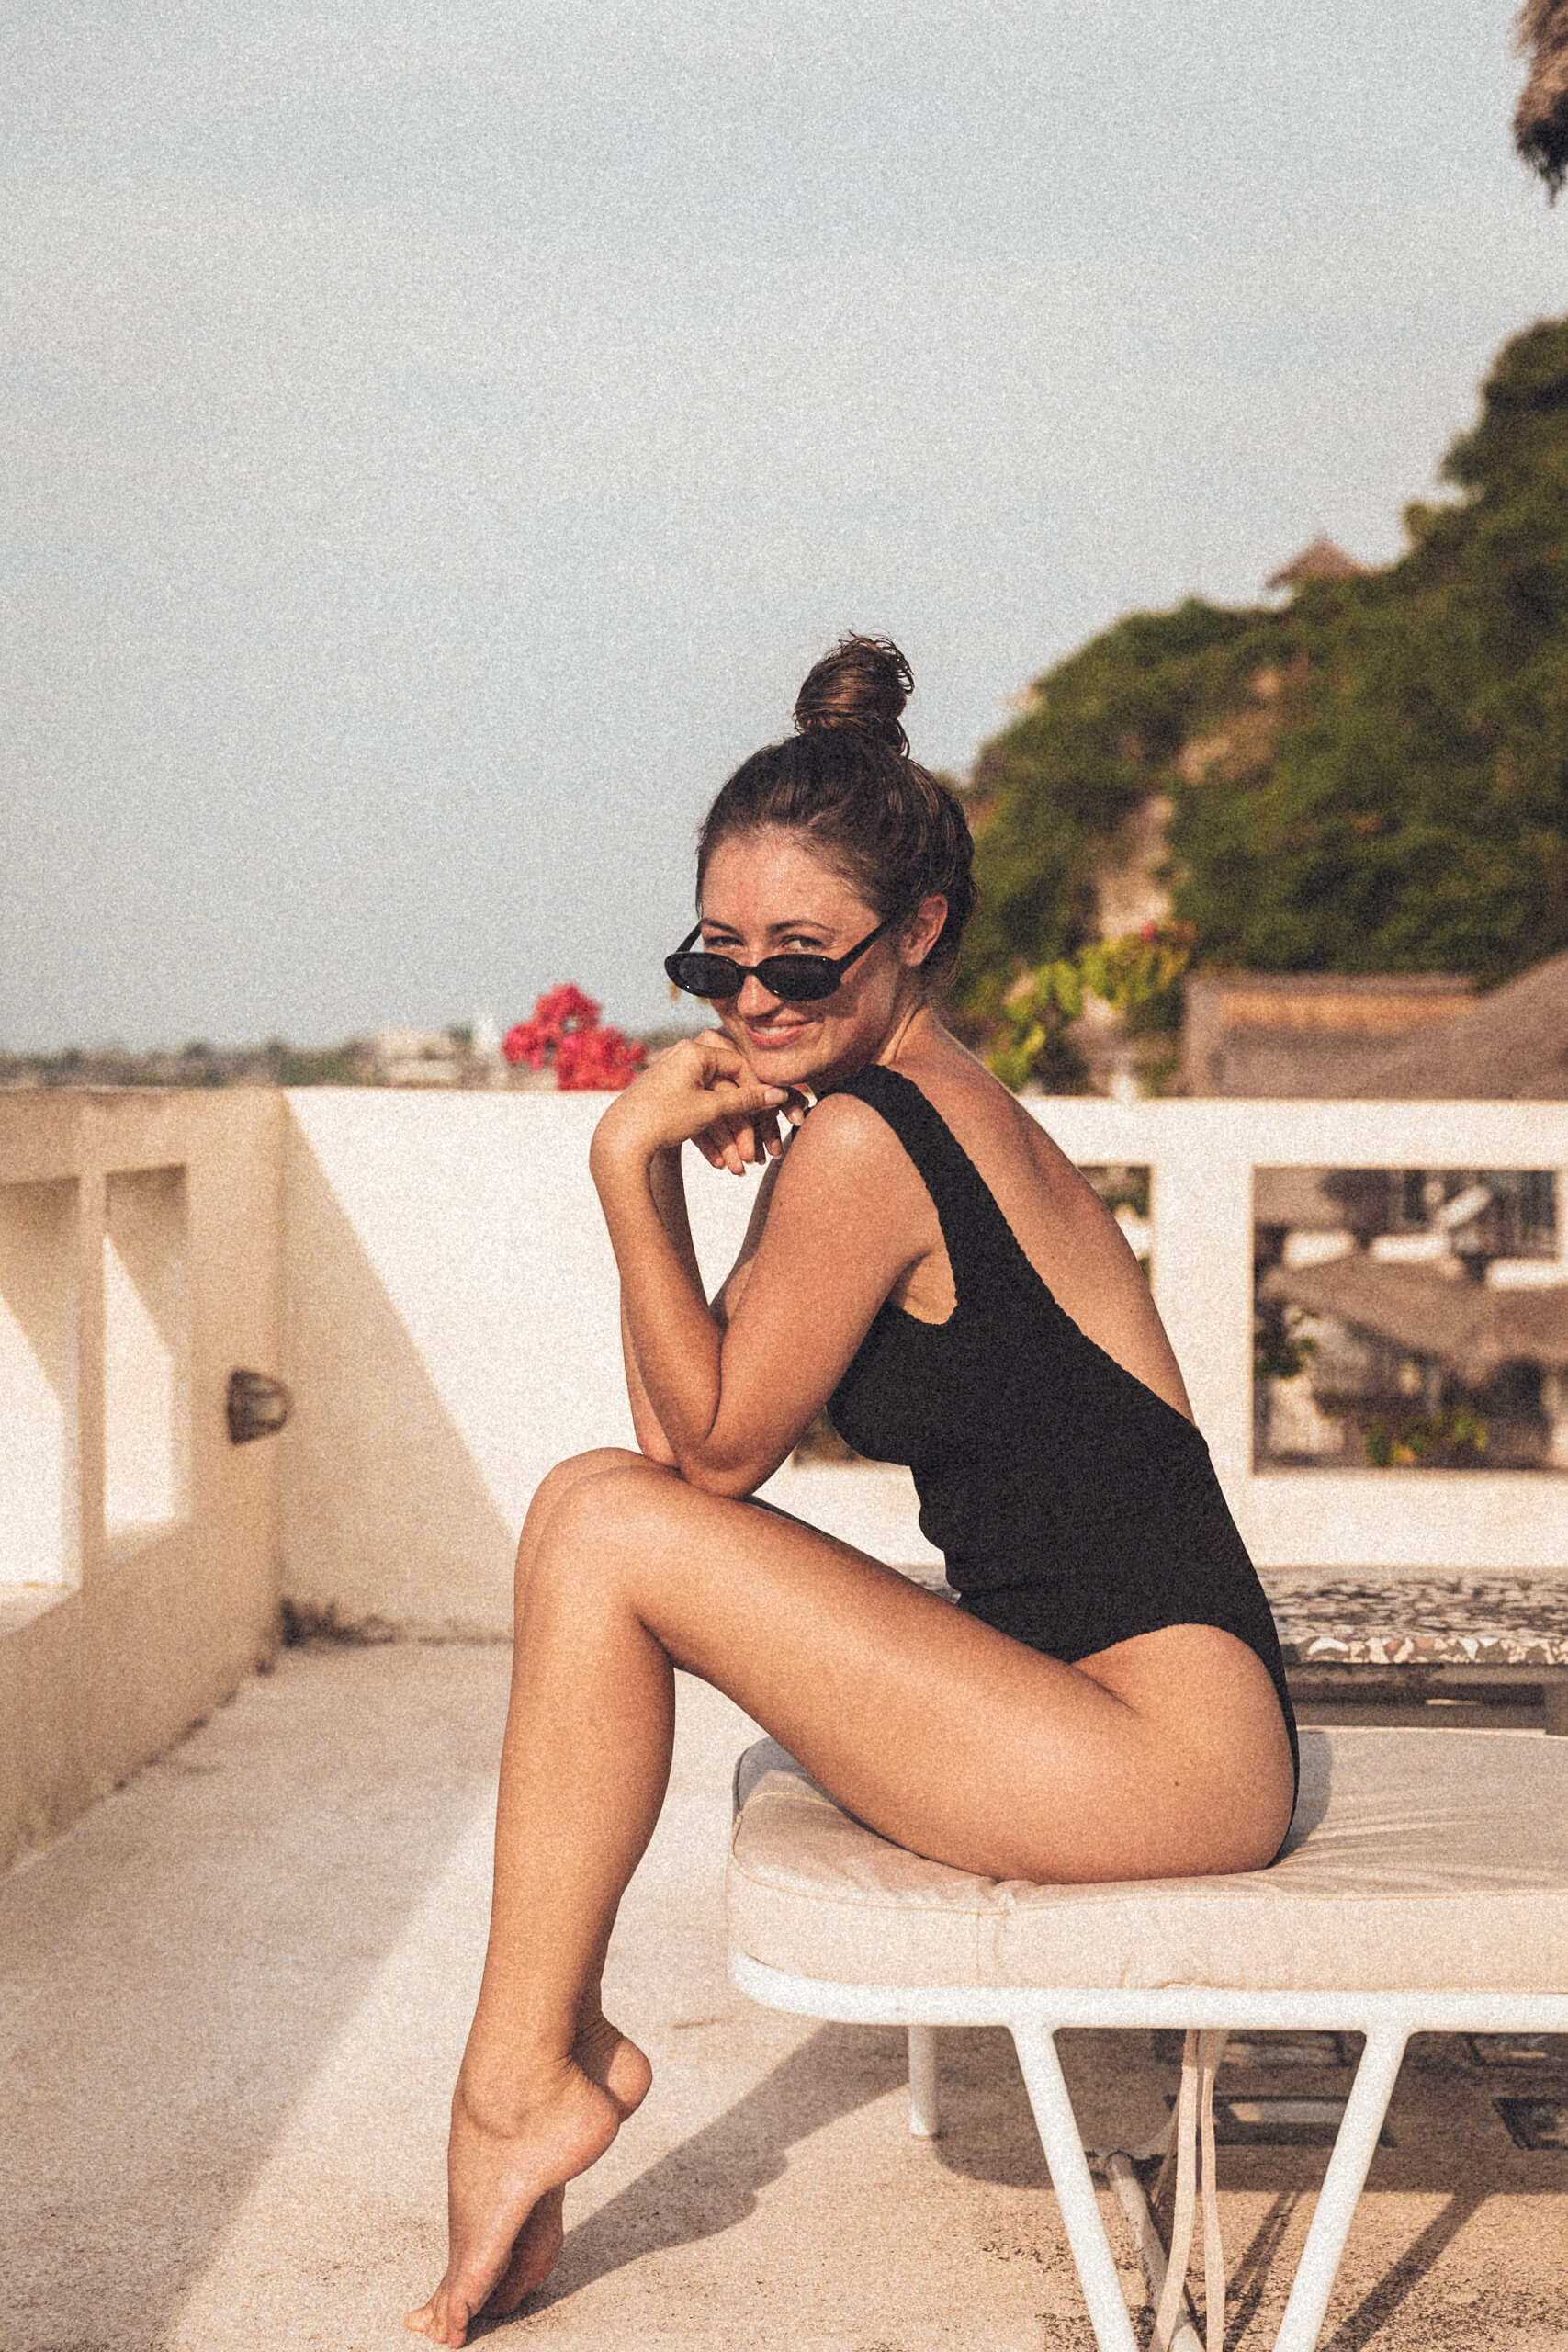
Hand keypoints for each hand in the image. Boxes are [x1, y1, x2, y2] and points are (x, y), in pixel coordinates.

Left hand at [591, 1032, 797, 1177]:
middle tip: (755, 1148)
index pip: (738, 1065)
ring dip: (726, 1138)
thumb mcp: (710, 1109)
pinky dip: (706, 1136)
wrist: (620, 1142)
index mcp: (694, 1050)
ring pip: (711, 1107)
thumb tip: (779, 1094)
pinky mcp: (666, 1097)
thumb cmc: (664, 1118)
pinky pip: (695, 1113)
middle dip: (741, 1125)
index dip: (756, 1091)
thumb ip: (746, 1100)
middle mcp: (683, 1057)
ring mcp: (673, 1077)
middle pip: (726, 1089)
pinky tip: (717, 1163)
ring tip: (738, 1166)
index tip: (770, 1113)